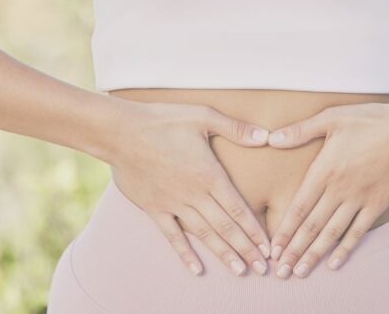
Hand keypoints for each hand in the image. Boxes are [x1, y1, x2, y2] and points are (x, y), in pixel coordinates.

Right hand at [93, 97, 273, 276]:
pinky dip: (184, 253)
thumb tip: (267, 136)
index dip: (255, 229)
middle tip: (262, 268)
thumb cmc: (163, 120)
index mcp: (209, 174)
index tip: (268, 247)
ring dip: (223, 253)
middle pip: (225, 226)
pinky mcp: (153, 208)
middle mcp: (194, 194)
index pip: (238, 208)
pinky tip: (196, 269)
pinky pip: (172, 235)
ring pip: (203, 234)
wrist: (121, 132)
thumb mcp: (203, 116)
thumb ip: (236, 128)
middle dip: (246, 248)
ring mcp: (173, 203)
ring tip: (239, 271)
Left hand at [264, 98, 388, 278]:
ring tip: (300, 272)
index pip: (300, 206)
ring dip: (314, 254)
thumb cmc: (370, 120)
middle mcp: (340, 189)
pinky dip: (345, 248)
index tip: (273, 248)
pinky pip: (358, 231)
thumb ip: (300, 131)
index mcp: (325, 170)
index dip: (285, 229)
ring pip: (332, 233)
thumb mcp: (331, 118)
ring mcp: (359, 199)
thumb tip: (270, 138)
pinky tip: (333, 263)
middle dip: (294, 250)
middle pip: (312, 226)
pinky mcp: (377, 204)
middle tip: (281, 270)